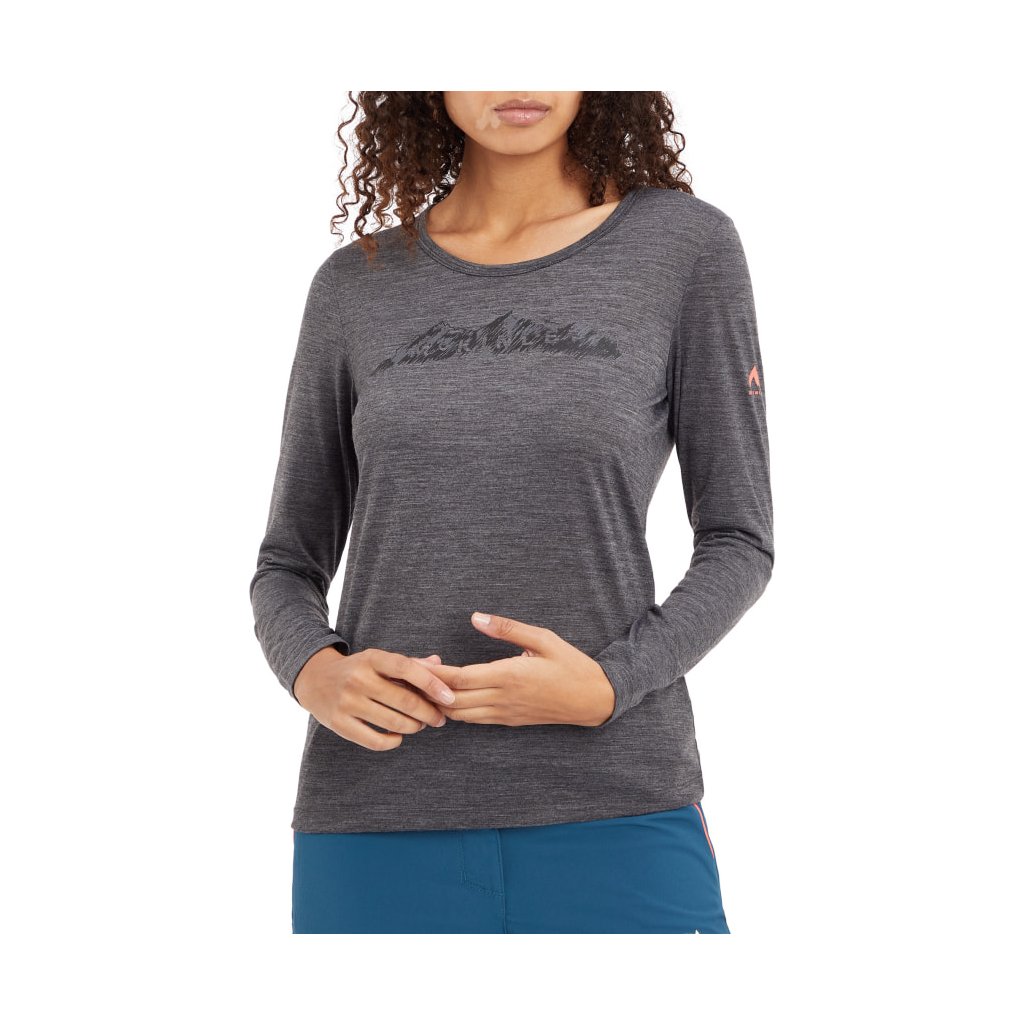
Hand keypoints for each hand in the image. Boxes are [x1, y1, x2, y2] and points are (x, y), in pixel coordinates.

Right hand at [294, 647, 456, 750]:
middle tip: (440, 718)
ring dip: (414, 727)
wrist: (314, 680)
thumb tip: (439, 663)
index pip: (406, 668)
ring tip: (421, 725)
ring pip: (393, 722)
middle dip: (429, 713)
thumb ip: (409, 663)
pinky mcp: (339, 724)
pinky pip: (375, 740)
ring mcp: (347, 702)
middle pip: (404, 700)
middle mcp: (358, 679)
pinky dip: (393, 741)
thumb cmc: (357, 669)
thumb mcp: (378, 659)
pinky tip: (399, 736)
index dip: (432, 683)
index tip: (450, 697)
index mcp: (371, 658)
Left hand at [426, 612, 615, 727]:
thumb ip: (507, 628)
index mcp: (509, 676)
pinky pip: (473, 719)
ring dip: (439, 702)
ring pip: (460, 714)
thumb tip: (476, 617)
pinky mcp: (508, 721)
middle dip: (428, 690)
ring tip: (425, 684)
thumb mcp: (543, 638)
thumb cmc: (570, 665)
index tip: (415, 662)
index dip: (433, 673)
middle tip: (411, 674)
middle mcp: (503, 699)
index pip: (459, 678)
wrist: (593, 700)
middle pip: (451, 701)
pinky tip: (448, 696)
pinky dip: (455, 709)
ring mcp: (505, 714)